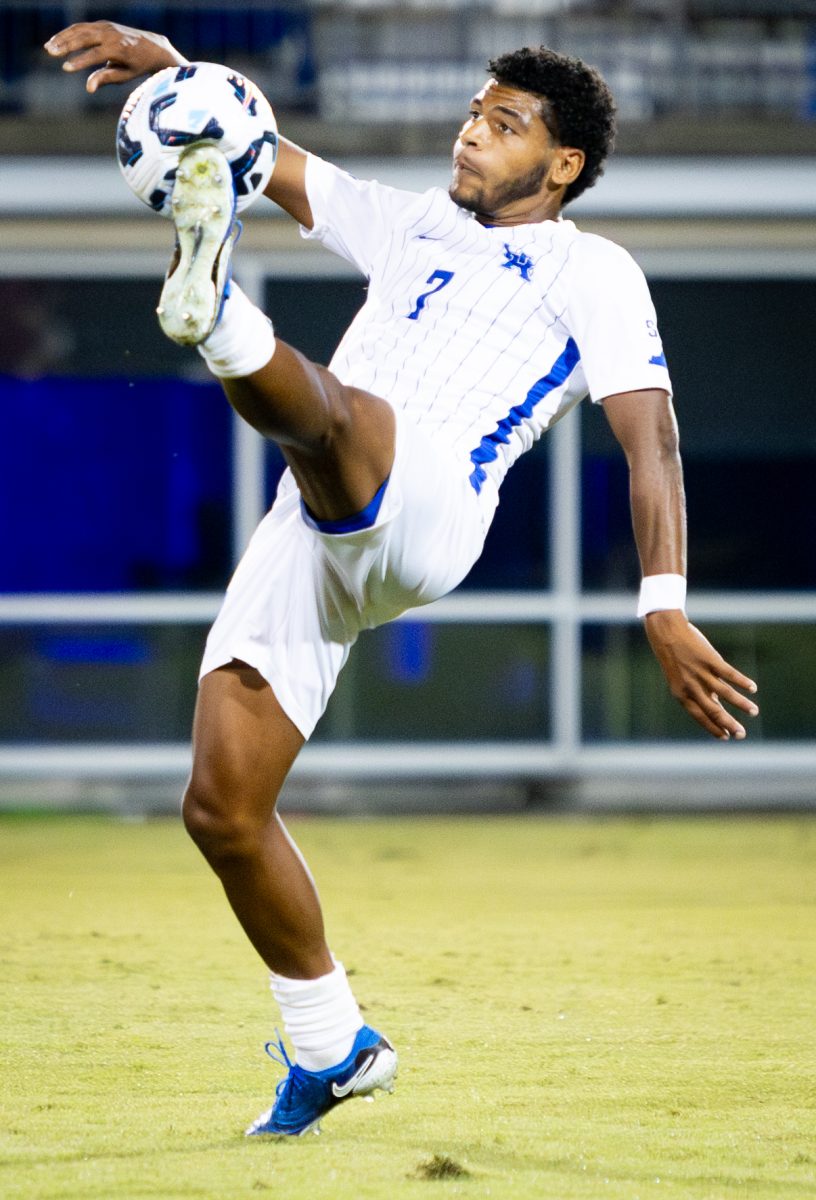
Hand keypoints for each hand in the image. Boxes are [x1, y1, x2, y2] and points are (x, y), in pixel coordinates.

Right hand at [44, 21, 186, 92]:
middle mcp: (112, 35)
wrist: (152, 46)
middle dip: (66, 45)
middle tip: (51, 53)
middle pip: (84, 38)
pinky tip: (57, 41)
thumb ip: (106, 79)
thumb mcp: (125, 75)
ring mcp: (106, 27)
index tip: (65, 68)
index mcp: (120, 49)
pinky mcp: (102, 24)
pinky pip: (82, 27)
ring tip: (48, 48)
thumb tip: (88, 88)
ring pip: (80, 29)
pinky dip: (68, 33)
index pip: (95, 55)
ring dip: (62, 37)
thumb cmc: (137, 66)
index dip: (80, 61)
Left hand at [644, 610, 758, 739]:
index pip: (699, 716)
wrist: (666, 633)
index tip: (726, 737)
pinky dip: (742, 682)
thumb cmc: (675, 658)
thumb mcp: (680, 679)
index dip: (713, 728)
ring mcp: (700, 673)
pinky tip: (752, 688)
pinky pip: (729, 674)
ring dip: (741, 704)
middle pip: (713, 710)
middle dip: (729, 724)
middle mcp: (690, 686)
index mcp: (681, 694)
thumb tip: (716, 704)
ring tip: (754, 712)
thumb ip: (697, 692)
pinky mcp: (709, 659)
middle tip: (742, 735)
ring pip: (724, 693)